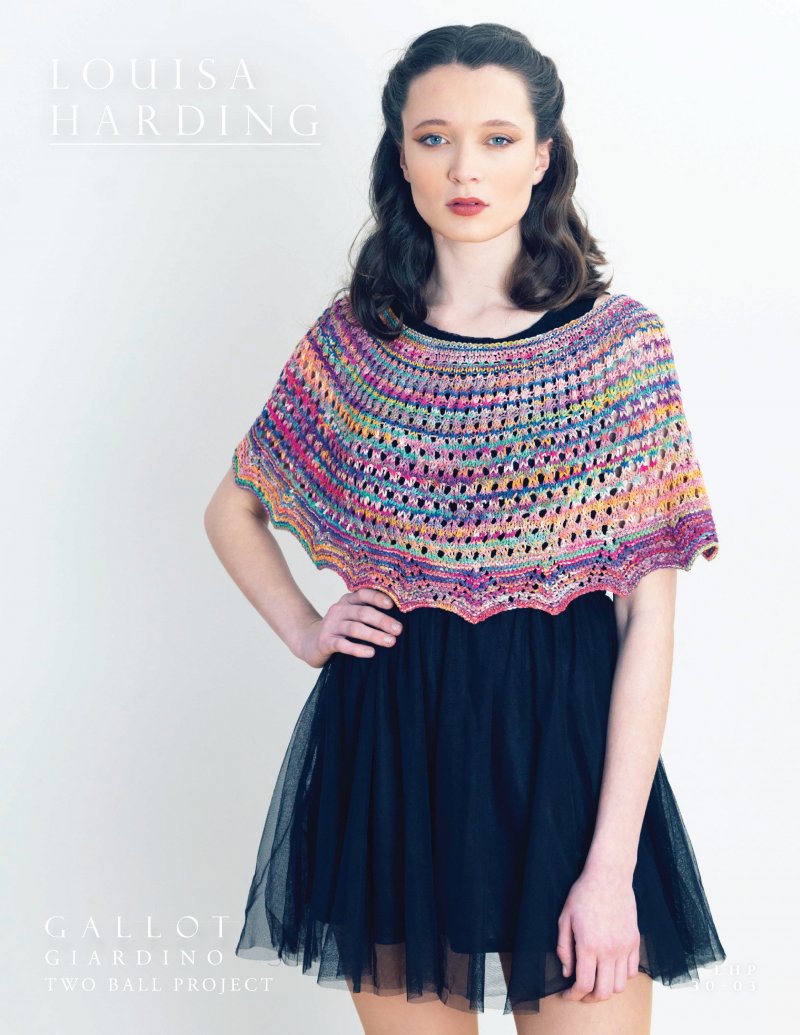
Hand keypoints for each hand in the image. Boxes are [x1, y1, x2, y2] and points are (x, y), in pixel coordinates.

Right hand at [294, 588, 402, 667]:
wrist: (309, 642)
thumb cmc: (339, 629)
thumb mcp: (350, 616)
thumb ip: (367, 613)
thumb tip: (398, 619)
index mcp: (347, 601)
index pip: (363, 594)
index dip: (377, 598)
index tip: (392, 605)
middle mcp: (338, 610)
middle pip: (362, 613)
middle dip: (382, 621)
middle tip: (399, 630)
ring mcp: (330, 626)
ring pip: (354, 629)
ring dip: (374, 635)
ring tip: (390, 642)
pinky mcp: (325, 642)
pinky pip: (342, 645)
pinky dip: (357, 649)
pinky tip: (371, 653)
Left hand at [556, 864, 640, 1002]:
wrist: (609, 876)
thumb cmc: (583, 894)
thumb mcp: (565, 918)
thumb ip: (564, 948)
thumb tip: (568, 973)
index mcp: (588, 945)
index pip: (583, 984)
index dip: (573, 995)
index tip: (567, 995)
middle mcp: (609, 950)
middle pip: (603, 992)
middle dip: (590, 998)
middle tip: (581, 994)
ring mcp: (625, 947)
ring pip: (620, 986)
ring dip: (607, 989)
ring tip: (596, 981)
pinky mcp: (635, 942)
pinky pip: (632, 972)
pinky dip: (621, 977)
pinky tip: (610, 969)